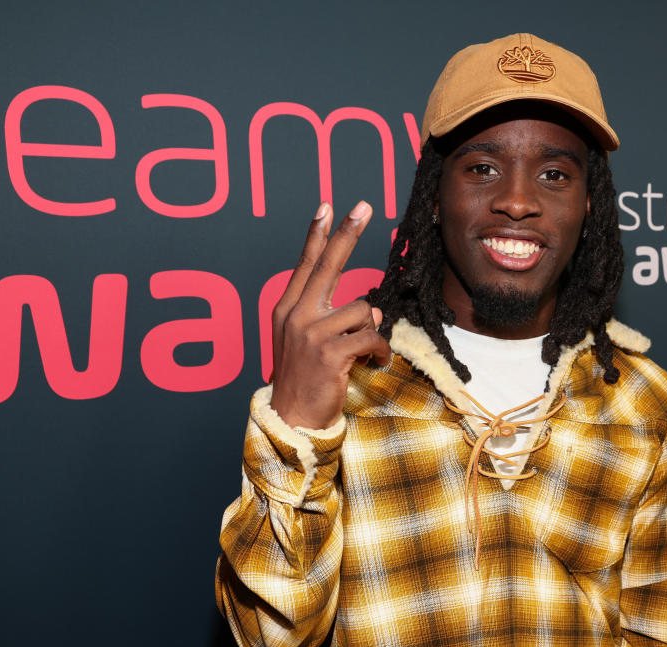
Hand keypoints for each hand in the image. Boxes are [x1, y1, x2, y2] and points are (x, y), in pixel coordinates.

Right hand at [269, 201, 390, 428]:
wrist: (292, 420)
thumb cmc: (305, 381)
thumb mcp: (310, 344)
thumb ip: (335, 320)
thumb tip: (373, 309)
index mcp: (287, 309)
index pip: (306, 264)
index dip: (318, 235)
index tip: (327, 207)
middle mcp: (296, 314)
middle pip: (327, 265)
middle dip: (346, 234)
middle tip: (361, 206)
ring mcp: (310, 332)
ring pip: (363, 311)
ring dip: (371, 333)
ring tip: (362, 354)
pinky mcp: (329, 352)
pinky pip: (371, 337)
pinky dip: (379, 352)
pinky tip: (373, 364)